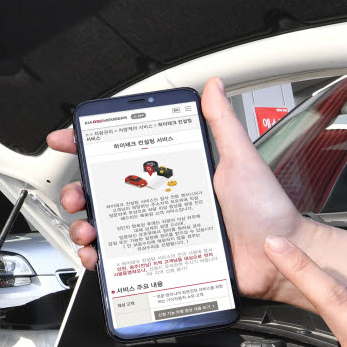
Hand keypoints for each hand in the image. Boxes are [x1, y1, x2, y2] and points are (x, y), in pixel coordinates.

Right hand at [47, 77, 346, 311]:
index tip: (66, 139)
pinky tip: (98, 255)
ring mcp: (158, 233)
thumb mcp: (240, 160)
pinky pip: (120, 261)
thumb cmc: (266, 212)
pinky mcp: (160, 261)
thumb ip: (223, 124)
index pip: (122, 155)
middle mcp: (160, 203)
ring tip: (89, 228)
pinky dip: (100, 259)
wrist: (279, 259)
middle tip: (77, 194)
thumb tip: (215, 86)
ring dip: (84, 226)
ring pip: (105, 227)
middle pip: (103, 192)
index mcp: (172, 175)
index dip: (88, 145)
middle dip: (77, 191)